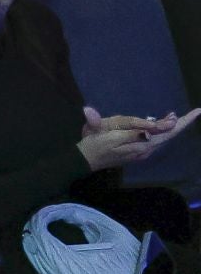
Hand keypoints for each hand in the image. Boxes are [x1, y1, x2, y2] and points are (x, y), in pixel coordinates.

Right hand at [78, 105, 200, 169]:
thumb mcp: (112, 135)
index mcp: (142, 143)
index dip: (181, 122)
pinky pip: (155, 140)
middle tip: (195, 113)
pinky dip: (162, 132)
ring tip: (177, 116)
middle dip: (180, 124)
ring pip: (162, 138)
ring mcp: (141, 152)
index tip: (197, 112)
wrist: (84, 160)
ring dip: (171, 127)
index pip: (167, 132)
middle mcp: (146, 149)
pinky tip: (161, 126)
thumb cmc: (96, 145)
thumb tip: (152, 129)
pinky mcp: (136, 152)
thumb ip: (135, 132)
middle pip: (169, 136)